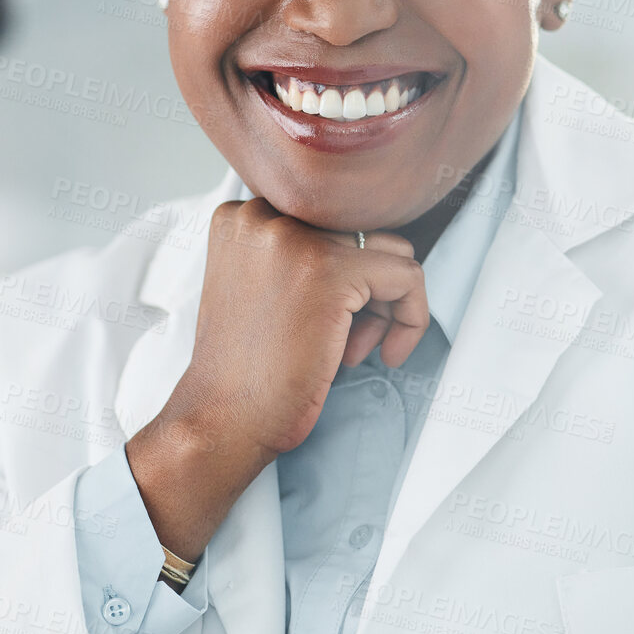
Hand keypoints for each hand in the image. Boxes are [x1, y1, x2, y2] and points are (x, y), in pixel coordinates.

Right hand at [126, 199, 428, 560]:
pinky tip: (387, 355)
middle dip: (369, 290)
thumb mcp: (259, 286)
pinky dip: (411, 319)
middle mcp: (263, 214)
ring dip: (386, 305)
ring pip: (391, 251)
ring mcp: (297, 240)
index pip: (330, 221)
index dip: (344, 273)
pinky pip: (407, 278)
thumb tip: (376, 244)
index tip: (337, 320)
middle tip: (351, 342)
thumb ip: (298, 254)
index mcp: (241, 215)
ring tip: (355, 350)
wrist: (222, 419)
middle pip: (361, 232)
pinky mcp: (331, 272)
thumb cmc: (246, 369)